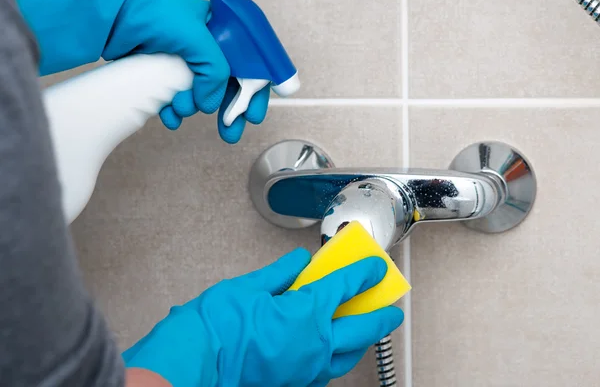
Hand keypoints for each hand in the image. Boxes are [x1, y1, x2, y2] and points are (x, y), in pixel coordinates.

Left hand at [14, 0, 267, 142]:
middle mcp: (205, 47)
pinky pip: (175, 99)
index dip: (253, 92)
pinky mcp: (162, 73)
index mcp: (221, 32)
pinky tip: (169, 116)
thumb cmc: (153, 11)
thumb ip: (214, 72)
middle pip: (226, 86)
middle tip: (230, 132)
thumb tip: (211, 105)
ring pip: (199, 95)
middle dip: (228, 111)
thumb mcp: (197, 38)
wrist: (110, 13)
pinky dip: (174, 111)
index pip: (248, 66)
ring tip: (182, 108)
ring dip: (193, 108)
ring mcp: (183, 61)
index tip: (253, 116)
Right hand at [122, 248, 403, 386]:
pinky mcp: (294, 384)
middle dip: (380, 316)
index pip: (345, 287)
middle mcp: (314, 345)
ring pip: (347, 356)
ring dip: (361, 341)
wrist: (194, 365)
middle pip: (360, 328)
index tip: (374, 266)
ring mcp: (306, 369)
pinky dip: (335, 358)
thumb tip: (299, 263)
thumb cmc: (215, 329)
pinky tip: (331, 353)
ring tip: (366, 331)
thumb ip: (280, 274)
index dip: (363, 273)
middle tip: (392, 308)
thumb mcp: (248, 287)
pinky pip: (326, 371)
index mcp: (305, 314)